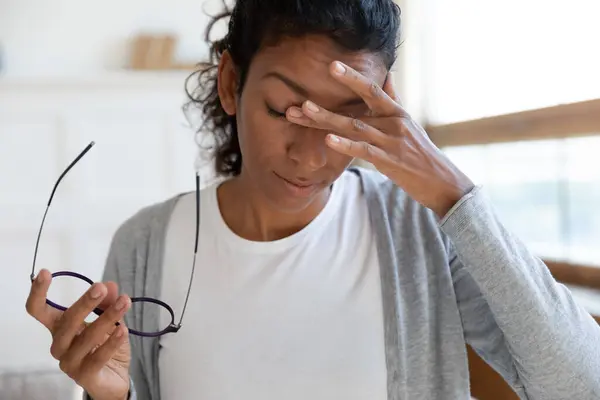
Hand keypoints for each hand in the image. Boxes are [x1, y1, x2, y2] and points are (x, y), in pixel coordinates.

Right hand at [26, 269, 130, 399]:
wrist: (114, 379)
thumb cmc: (105, 346)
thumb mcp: (109, 321)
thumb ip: (107, 304)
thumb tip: (110, 285)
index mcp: (60, 328)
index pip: (39, 311)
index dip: (38, 293)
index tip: (45, 273)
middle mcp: (60, 345)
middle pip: (66, 321)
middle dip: (85, 303)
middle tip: (101, 287)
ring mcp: (70, 362)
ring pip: (86, 337)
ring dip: (107, 317)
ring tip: (125, 302)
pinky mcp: (84, 376)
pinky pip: (98, 357)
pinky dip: (112, 342)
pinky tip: (123, 330)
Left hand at [286, 61, 474, 217]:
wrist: (442, 182)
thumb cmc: (421, 153)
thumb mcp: (409, 124)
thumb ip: (394, 100)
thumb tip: (388, 75)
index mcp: (397, 112)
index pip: (372, 90)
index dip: (352, 78)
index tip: (332, 66)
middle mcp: (393, 123)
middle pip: (357, 108)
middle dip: (329, 102)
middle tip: (304, 93)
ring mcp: (391, 142)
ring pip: (355, 127)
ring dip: (327, 120)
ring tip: (304, 111)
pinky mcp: (389, 162)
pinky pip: (364, 151)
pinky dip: (346, 145)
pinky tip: (328, 139)